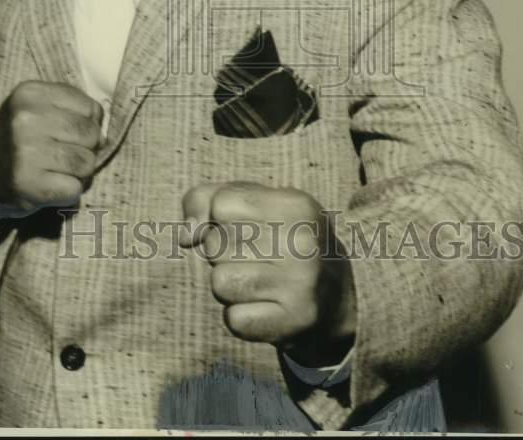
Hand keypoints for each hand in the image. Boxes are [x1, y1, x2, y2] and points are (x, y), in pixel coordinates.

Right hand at [0, 81, 104, 220]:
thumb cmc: (20, 139)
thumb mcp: (38, 108)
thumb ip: (74, 109)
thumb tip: (104, 136)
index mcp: (30, 93)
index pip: (91, 108)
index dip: (87, 124)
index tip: (65, 133)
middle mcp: (25, 118)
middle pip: (91, 135)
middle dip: (85, 149)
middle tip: (60, 156)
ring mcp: (24, 151)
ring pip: (87, 163)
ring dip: (77, 173)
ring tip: (54, 171)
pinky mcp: (26, 184)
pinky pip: (73, 189)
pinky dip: (67, 193)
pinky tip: (48, 187)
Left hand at [181, 181, 355, 364]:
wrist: (336, 294)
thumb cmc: (281, 236)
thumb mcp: (252, 202)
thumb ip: (206, 199)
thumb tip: (186, 235)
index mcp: (296, 205)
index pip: (220, 204)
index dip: (220, 217)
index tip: (244, 225)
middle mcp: (303, 243)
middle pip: (215, 244)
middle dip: (223, 252)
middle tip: (255, 256)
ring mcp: (301, 286)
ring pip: (220, 283)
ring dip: (229, 285)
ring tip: (258, 281)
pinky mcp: (293, 324)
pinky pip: (233, 320)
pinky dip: (240, 316)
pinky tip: (264, 306)